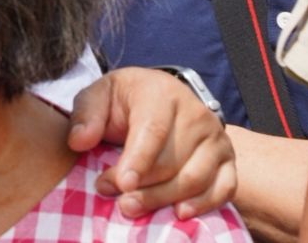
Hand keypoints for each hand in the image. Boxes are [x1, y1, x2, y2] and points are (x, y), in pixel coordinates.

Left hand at [68, 67, 235, 218]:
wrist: (159, 96)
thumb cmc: (124, 100)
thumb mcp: (98, 96)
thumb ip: (86, 115)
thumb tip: (79, 141)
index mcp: (162, 93)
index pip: (153, 130)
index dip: (137, 160)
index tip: (120, 184)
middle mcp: (196, 114)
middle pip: (172, 160)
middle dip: (143, 186)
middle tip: (116, 200)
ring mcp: (216, 137)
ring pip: (195, 178)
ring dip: (164, 199)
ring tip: (133, 208)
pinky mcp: (228, 159)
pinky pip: (224, 188)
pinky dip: (203, 205)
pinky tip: (178, 213)